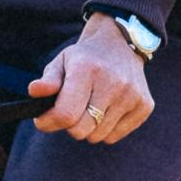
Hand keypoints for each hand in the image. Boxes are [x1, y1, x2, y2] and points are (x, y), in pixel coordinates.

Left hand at [31, 14, 154, 142]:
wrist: (122, 43)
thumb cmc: (86, 58)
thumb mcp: (62, 61)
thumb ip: (48, 80)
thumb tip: (35, 91)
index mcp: (87, 70)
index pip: (65, 114)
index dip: (49, 122)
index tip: (43, 120)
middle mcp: (113, 83)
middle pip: (81, 130)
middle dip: (69, 126)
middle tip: (70, 112)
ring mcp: (131, 95)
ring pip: (97, 136)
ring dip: (88, 128)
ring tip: (90, 107)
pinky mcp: (144, 106)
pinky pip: (114, 136)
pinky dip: (106, 129)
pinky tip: (106, 109)